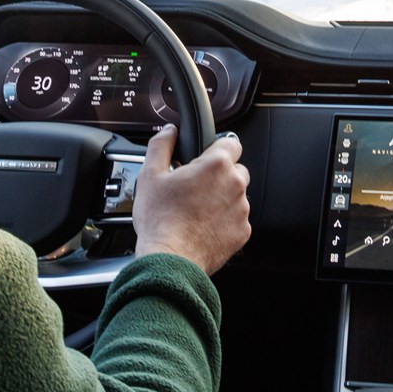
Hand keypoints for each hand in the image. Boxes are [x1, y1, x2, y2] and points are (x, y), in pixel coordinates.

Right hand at [132, 125, 251, 274]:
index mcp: (216, 165)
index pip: (231, 143)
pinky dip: (224, 222)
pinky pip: (237, 220)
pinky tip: (203, 227)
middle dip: (218, 176)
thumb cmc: (160, 219)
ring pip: (236, 196)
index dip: (217, 148)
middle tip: (194, 188)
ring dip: (221, 199)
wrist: (170, 260)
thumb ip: (161, 146)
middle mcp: (235, 185)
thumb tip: (169, 131)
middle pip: (235, 170)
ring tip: (196, 211)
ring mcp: (242, 210)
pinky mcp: (242, 232)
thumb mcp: (150, 175)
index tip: (205, 158)